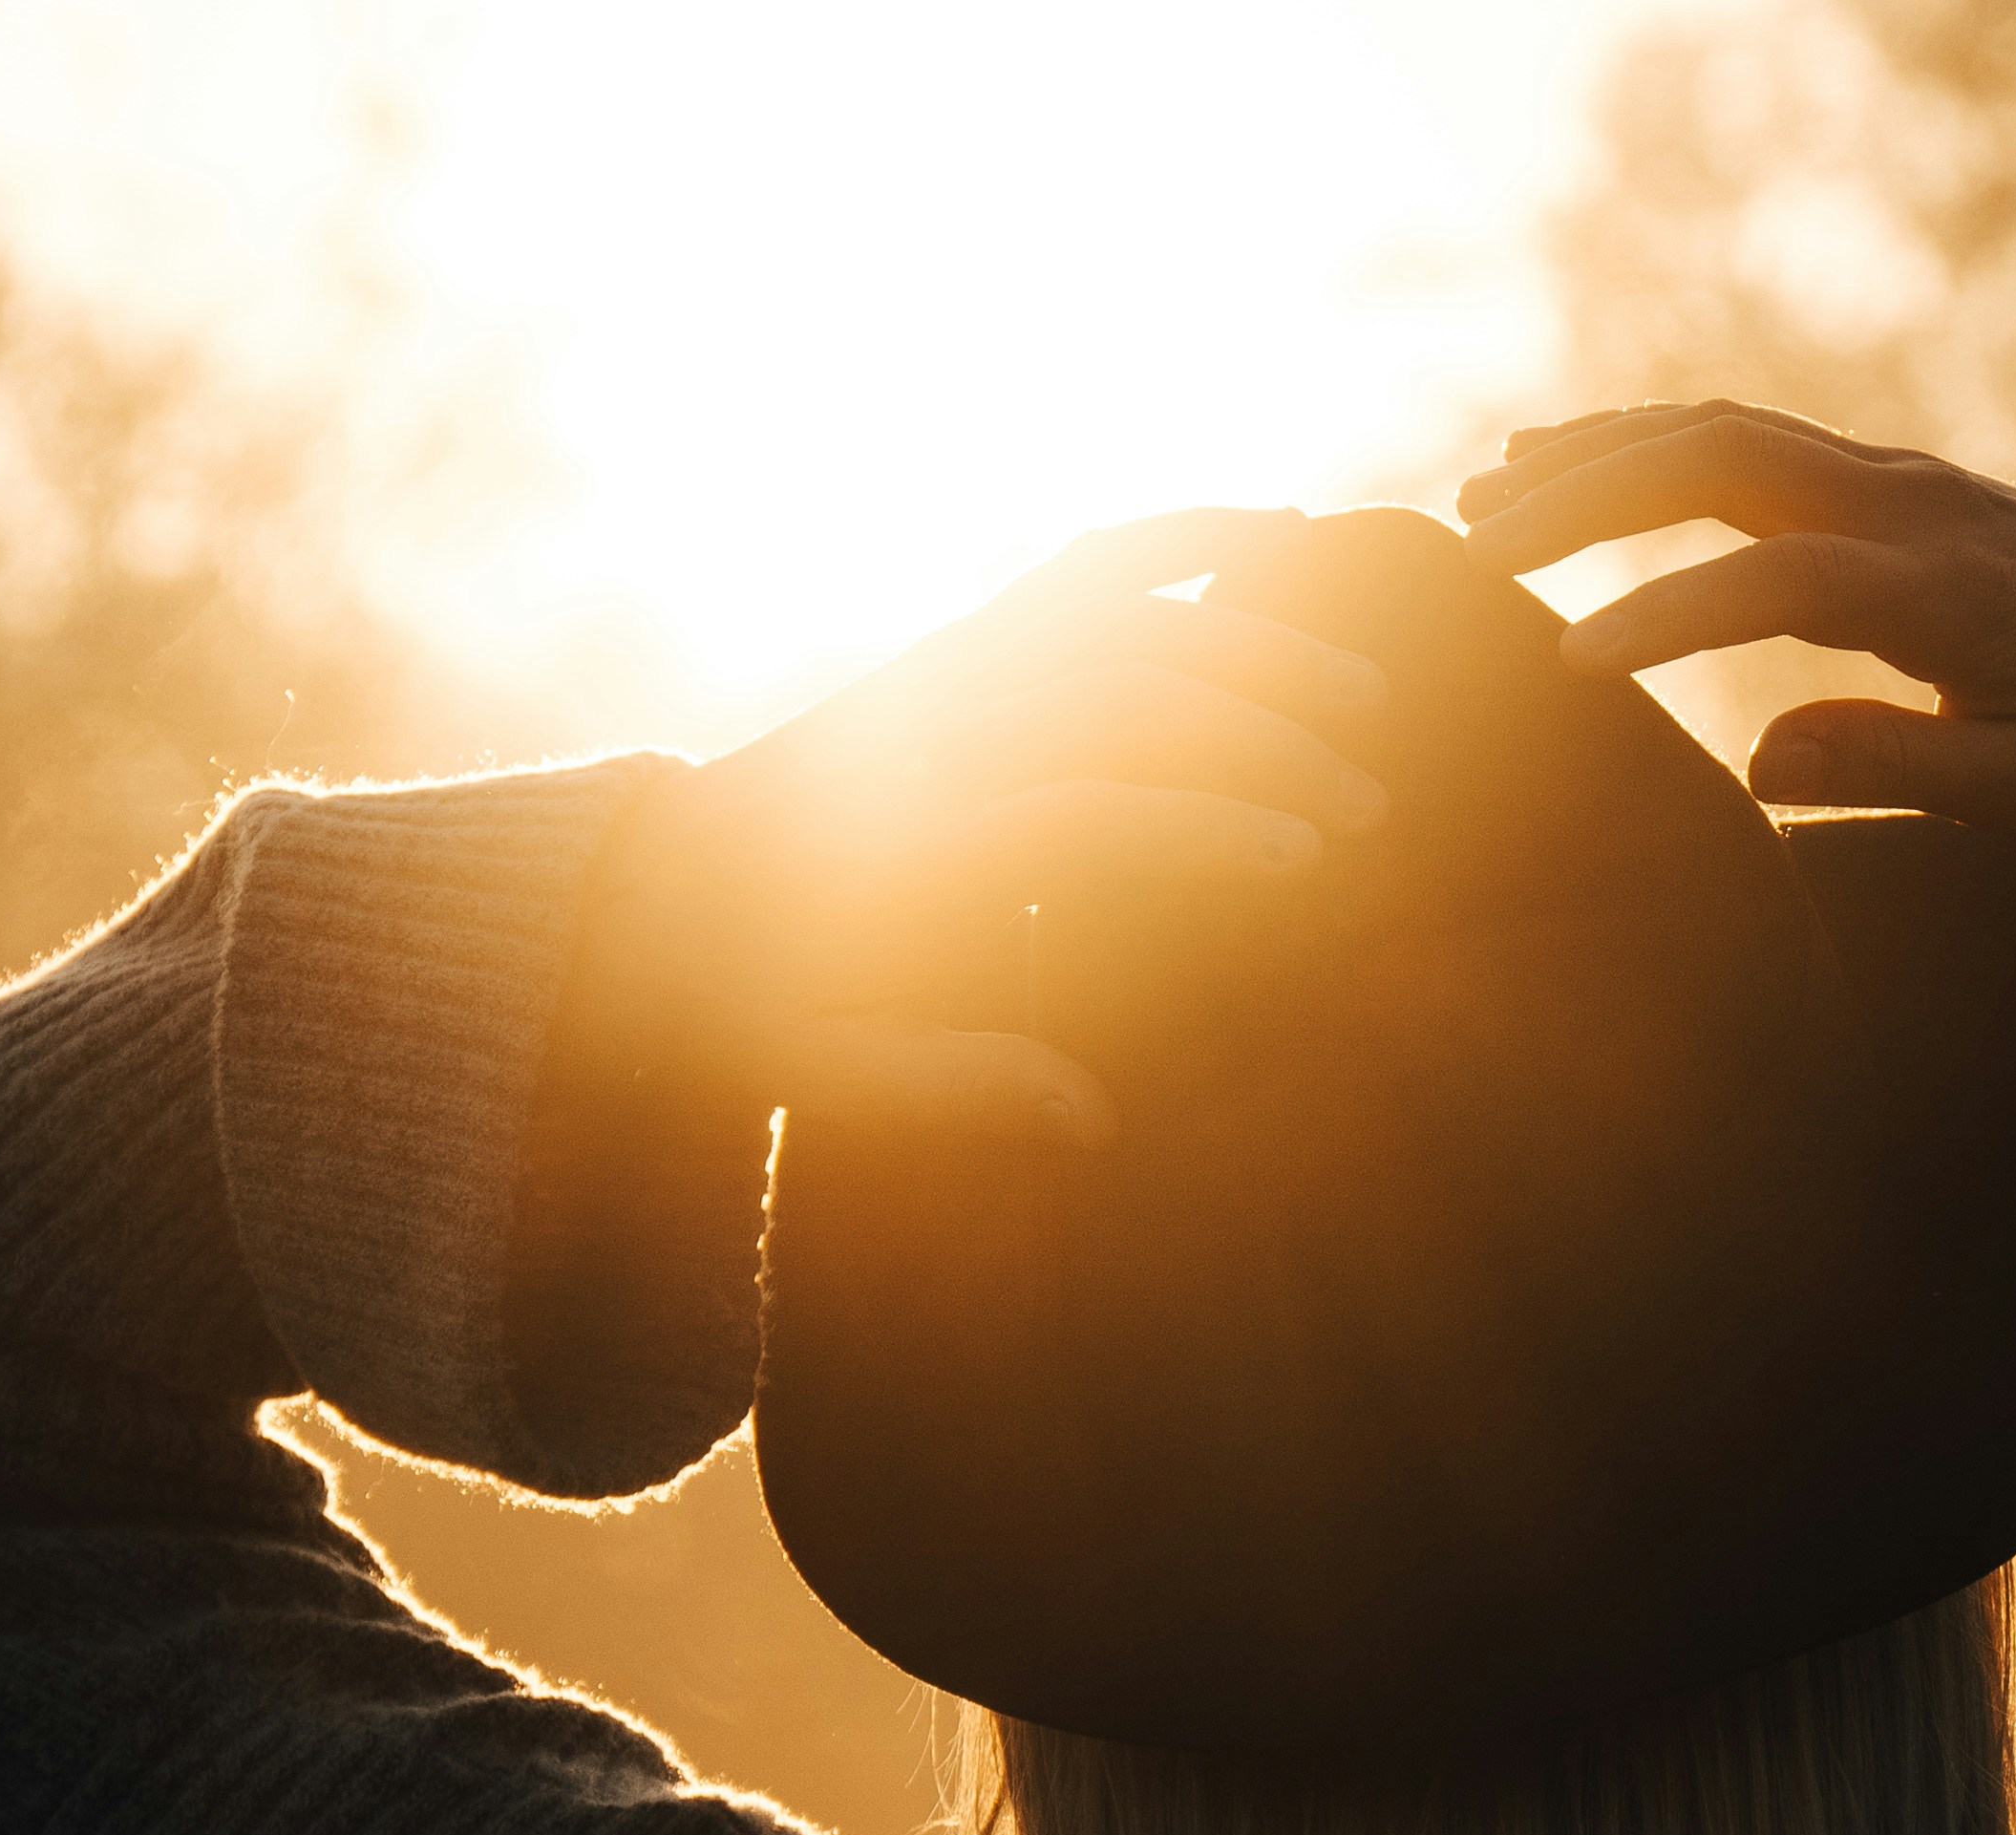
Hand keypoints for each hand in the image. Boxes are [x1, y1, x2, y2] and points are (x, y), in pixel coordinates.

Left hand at [576, 508, 1391, 1148]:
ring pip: (1123, 619)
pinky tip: (1285, 531)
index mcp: (911, 848)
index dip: (1202, 826)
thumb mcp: (828, 1073)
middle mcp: (937, 733)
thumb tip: (1093, 1122)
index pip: (1082, 810)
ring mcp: (954, 667)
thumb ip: (962, 1087)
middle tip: (1366, 804)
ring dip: (1253, 642)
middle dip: (1263, 738)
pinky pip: (1085, 563)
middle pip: (1126, 698)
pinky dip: (1186, 533)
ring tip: (1364, 696)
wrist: (649, 896)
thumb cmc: (751, 1004)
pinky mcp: (965, 637)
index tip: (1305, 861)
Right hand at [1452, 406, 2015, 842]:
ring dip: (1594, 457)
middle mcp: (1912, 508)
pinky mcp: (1889, 481)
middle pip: (1720, 458)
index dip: (1667, 614)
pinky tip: (1558, 463)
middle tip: (1468, 554)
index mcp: (1951, 595)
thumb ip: (1908, 771)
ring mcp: (1898, 478)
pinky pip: (1746, 437)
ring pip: (1720, 431)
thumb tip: (1758, 763)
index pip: (1778, 580)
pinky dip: (1643, 441)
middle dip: (1584, 496)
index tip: (1567, 669)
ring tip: (1478, 507)